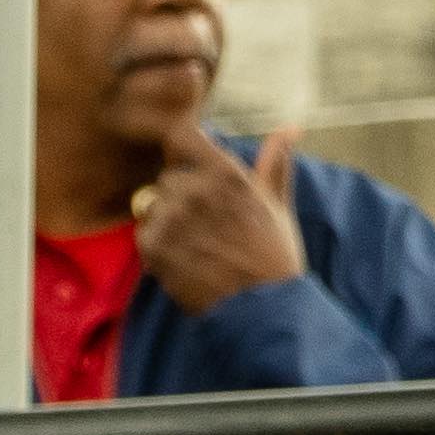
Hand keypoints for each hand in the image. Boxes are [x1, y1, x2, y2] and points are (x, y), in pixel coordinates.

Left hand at [134, 115, 310, 313]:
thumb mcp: (277, 202)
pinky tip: (184, 256)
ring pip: (152, 204)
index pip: (182, 137)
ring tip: (194, 241)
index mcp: (228, 174)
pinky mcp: (154, 248)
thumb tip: (290, 128)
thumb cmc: (272, 253)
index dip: (183, 148)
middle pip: (169, 177)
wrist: (260, 307)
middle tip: (205, 221)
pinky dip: (158, 244)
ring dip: (167, 219)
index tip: (190, 163)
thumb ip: (275, 161)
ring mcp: (173, 219)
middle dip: (182, 195)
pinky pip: (144, 232)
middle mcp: (196, 191)